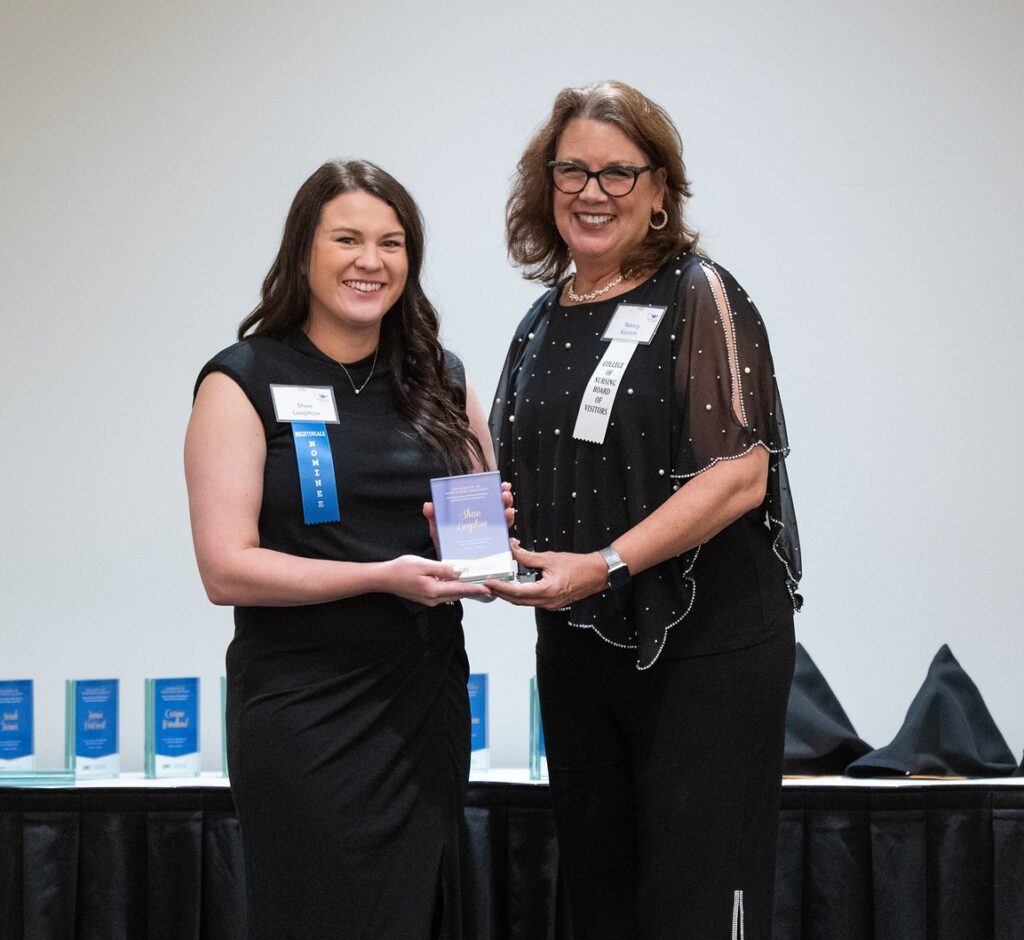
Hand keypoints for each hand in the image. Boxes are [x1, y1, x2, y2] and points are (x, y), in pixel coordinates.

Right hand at [380, 555, 491, 605]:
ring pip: (452, 595)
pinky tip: (459, 583)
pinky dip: (454, 589)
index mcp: (434, 590)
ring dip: (465, 590)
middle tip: (489, 587)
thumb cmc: (401, 569)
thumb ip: (442, 569)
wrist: (384, 579)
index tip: (489, 589)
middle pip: (458, 594)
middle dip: (474, 590)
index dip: (475, 588)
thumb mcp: (423, 564)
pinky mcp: (427, 598)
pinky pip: (445, 595)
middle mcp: (434, 599)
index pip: (460, 589)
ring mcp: (430, 600)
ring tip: (479, 585)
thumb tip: (458, 572)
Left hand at [422, 481, 514, 554]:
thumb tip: (428, 505)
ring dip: (508, 512)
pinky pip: (505, 540)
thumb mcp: (438, 529)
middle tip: (504, 494)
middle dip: (504, 498)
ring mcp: (492, 535)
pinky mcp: (495, 549)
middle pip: (499, 507)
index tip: (498, 483)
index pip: (487, 499)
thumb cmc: (446, 546)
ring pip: (504, 521)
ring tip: (507, 510)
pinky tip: (507, 526)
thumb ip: (434, 517)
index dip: (494, 490)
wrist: (448, 569)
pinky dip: (508, 533)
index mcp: (475, 513)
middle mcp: (486, 522)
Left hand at [486, 541, 607, 609]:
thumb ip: (528, 556)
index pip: (517, 592)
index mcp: (547, 591)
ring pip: (523, 602)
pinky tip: (513, 586)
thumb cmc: (578, 565)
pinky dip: (519, 595)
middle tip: (486, 584)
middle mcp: (547, 602)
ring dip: (509, 595)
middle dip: (500, 593)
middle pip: (517, 600)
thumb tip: (512, 549)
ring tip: (496, 585)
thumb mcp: (550, 558)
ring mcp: (550, 605)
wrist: (597, 574)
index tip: (488, 582)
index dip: (501, 588)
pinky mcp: (551, 603)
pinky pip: (531, 601)